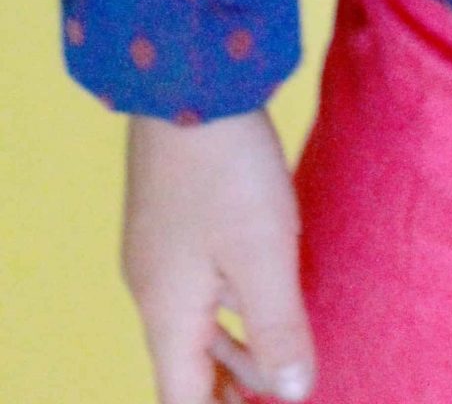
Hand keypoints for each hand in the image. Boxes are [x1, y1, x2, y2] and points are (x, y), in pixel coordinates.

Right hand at [122, 109, 314, 402]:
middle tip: (270, 400)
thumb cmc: (226, 171)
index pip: (183, 399)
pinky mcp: (173, 218)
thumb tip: (294, 391)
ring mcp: (159, 252)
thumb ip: (278, 328)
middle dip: (225, 394)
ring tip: (272, 370)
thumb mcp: (264, 254)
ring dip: (231, 354)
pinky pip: (198, 286)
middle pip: (184, 369)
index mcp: (168, 313)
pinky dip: (228, 310)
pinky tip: (260, 295)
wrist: (186, 82)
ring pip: (193, 325)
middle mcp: (154, 290)